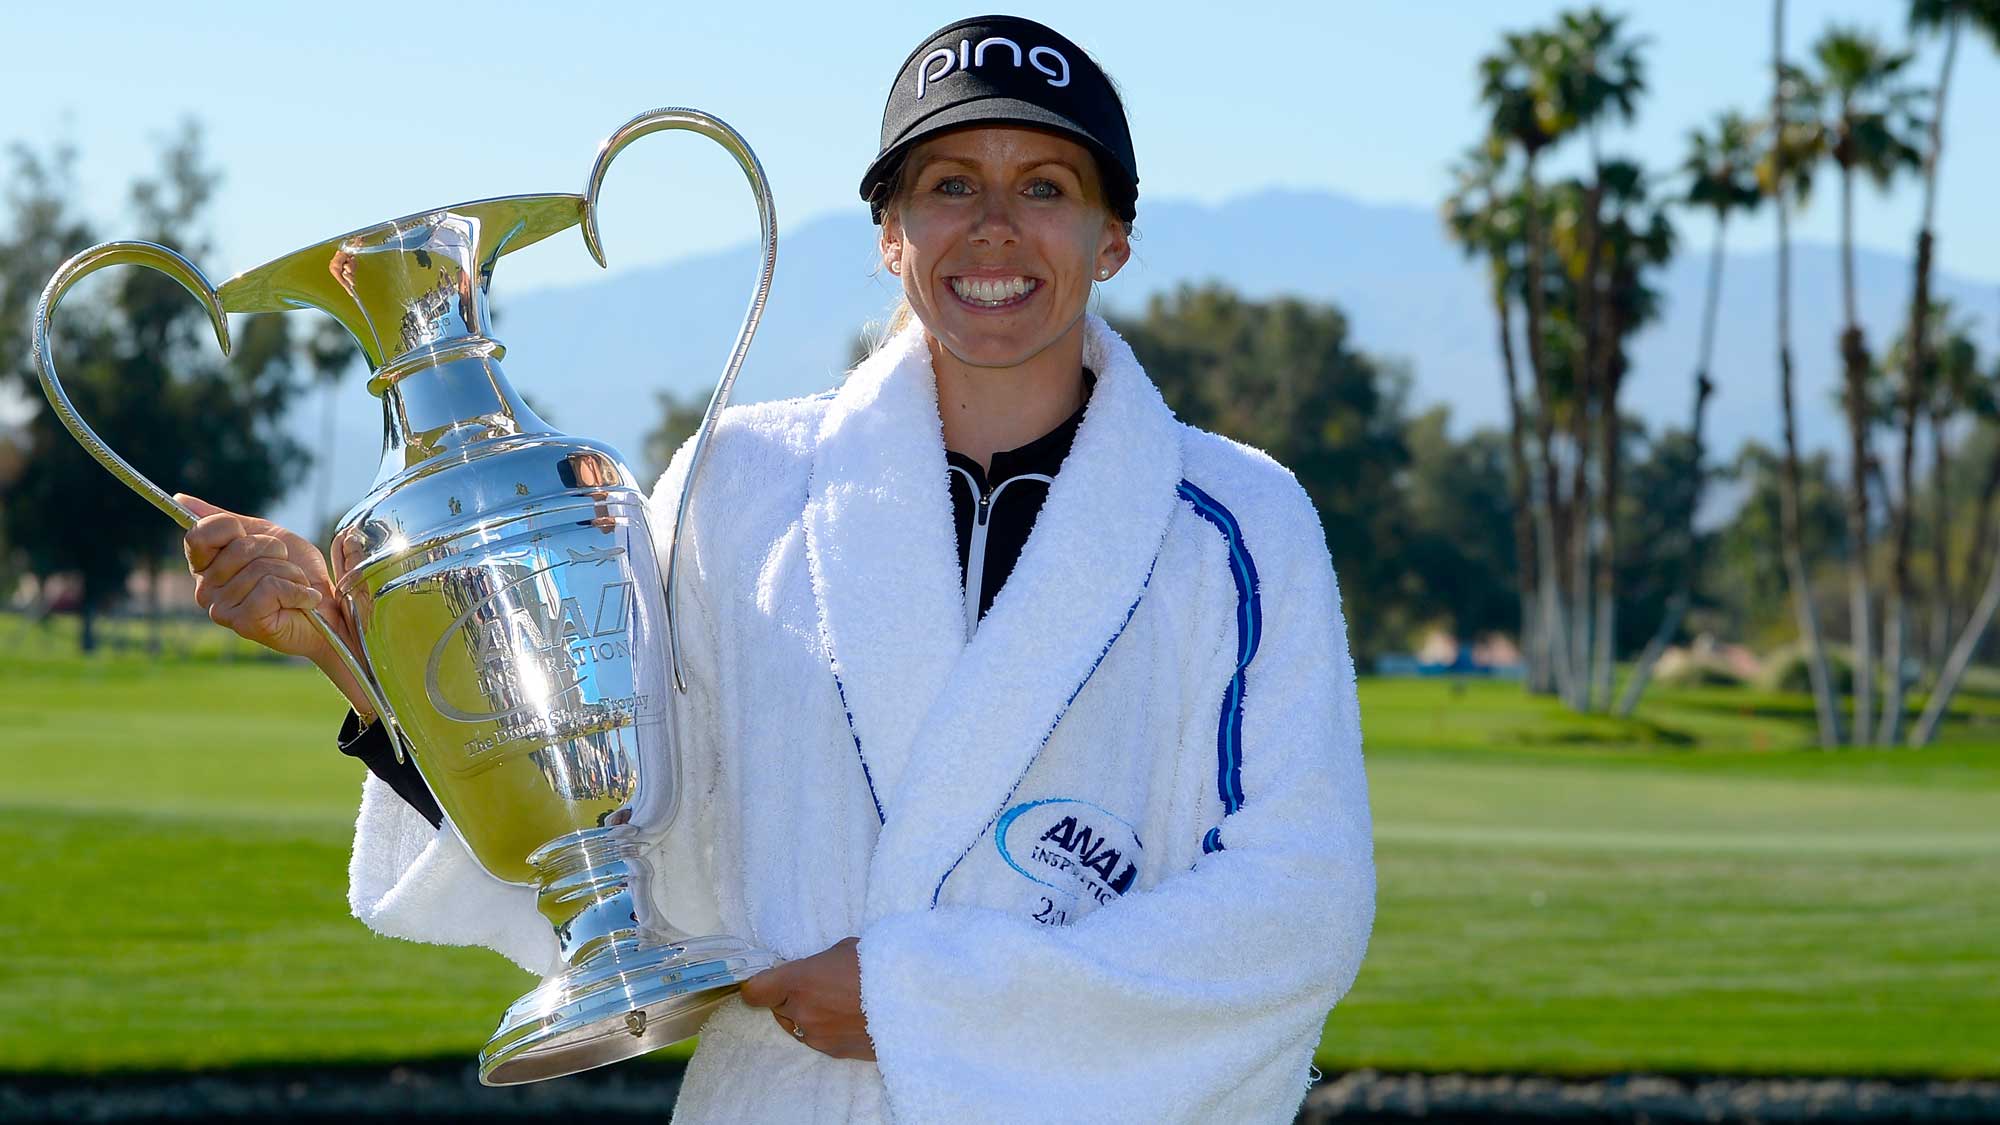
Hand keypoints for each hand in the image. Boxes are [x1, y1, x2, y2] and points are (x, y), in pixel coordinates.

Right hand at [178, 493, 374, 717]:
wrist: (329, 609)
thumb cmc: (298, 572)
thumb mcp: (264, 536)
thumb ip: (225, 521)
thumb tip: (181, 499)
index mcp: (206, 567)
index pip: (199, 533)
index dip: (233, 528)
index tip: (254, 538)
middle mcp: (206, 590)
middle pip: (239, 548)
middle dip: (275, 551)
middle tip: (286, 569)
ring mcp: (222, 610)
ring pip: (259, 568)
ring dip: (290, 573)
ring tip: (295, 587)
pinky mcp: (244, 624)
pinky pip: (271, 589)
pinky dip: (297, 590)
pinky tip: (303, 601)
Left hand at [738, 937, 874, 1060]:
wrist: (913, 998)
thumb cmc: (880, 965)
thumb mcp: (844, 950)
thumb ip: (817, 964)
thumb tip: (810, 972)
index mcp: (799, 982)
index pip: (754, 991)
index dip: (757, 984)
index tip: (767, 979)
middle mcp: (801, 1013)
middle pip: (776, 1007)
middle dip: (790, 997)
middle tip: (819, 984)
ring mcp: (817, 1036)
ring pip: (797, 1025)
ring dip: (809, 1014)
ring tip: (840, 1001)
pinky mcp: (834, 1052)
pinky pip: (818, 1038)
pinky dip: (827, 1028)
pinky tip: (850, 1016)